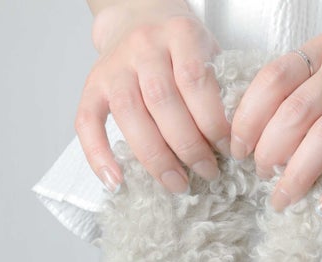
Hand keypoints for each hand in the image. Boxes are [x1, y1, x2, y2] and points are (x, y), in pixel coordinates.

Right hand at [75, 1, 231, 194]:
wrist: (140, 17)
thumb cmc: (182, 50)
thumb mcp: (209, 54)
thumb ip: (220, 91)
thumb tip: (234, 144)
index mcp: (180, 33)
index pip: (195, 81)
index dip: (213, 121)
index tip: (228, 150)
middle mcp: (143, 46)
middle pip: (162, 102)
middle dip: (189, 146)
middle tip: (208, 172)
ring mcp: (115, 65)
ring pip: (130, 114)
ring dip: (156, 157)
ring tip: (178, 183)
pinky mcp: (93, 85)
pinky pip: (88, 121)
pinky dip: (98, 154)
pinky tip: (115, 180)